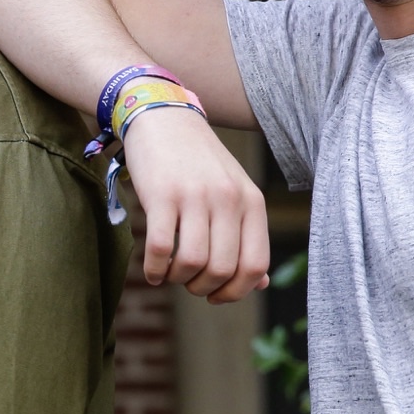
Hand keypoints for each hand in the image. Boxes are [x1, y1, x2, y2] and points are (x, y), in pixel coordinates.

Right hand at [118, 105, 269, 299]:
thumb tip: (261, 283)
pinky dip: (155, 270)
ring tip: (170, 274)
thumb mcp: (233, 194)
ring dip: (178, 279)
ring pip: (192, 263)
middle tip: (188, 283)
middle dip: (202, 288)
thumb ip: (248, 236)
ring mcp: (195, 196)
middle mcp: (228, 199)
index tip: (215, 295)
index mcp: (252, 202)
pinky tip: (152, 270)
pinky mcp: (162, 195)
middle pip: (221, 270)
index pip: (255, 266)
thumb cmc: (199, 163)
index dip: (235, 292)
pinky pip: (161, 249)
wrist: (163, 118)